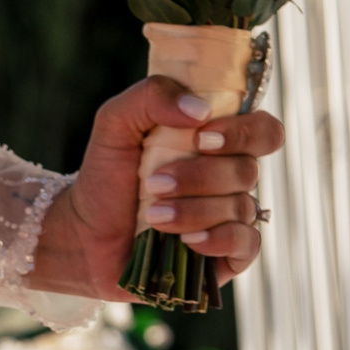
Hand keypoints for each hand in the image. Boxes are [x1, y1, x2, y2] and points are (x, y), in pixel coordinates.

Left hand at [29, 77, 283, 297]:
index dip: (243, 132)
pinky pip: (247, 244)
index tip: (202, 137)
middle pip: (248, 169)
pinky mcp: (227, 255)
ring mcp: (231, 217)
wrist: (86, 233)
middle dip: (200, 176)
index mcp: (217, 140)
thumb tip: (200, 110)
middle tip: (156, 182)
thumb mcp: (116, 121)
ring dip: (193, 209)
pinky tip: (187, 240)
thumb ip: (153, 95)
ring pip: (241, 207)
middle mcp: (231, 176)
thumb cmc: (107, 174)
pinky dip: (217, 239)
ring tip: (153, 215)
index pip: (262, 129)